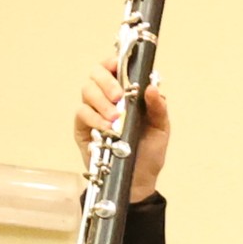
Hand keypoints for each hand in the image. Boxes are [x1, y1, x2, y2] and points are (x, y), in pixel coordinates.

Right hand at [78, 63, 171, 200]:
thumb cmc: (149, 153)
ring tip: (115, 117)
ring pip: (87, 91)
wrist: (138, 181)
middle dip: (107, 81)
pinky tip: (106, 128)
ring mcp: (93, 112)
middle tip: (119, 97)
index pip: (113, 68)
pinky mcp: (83, 128)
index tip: (118, 66)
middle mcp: (107, 98)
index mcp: (126, 93)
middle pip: (96, 74)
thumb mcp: (161, 129)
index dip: (113, 62)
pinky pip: (82, 113)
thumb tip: (152, 87)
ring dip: (101, 101)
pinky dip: (94, 118)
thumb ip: (158, 108)